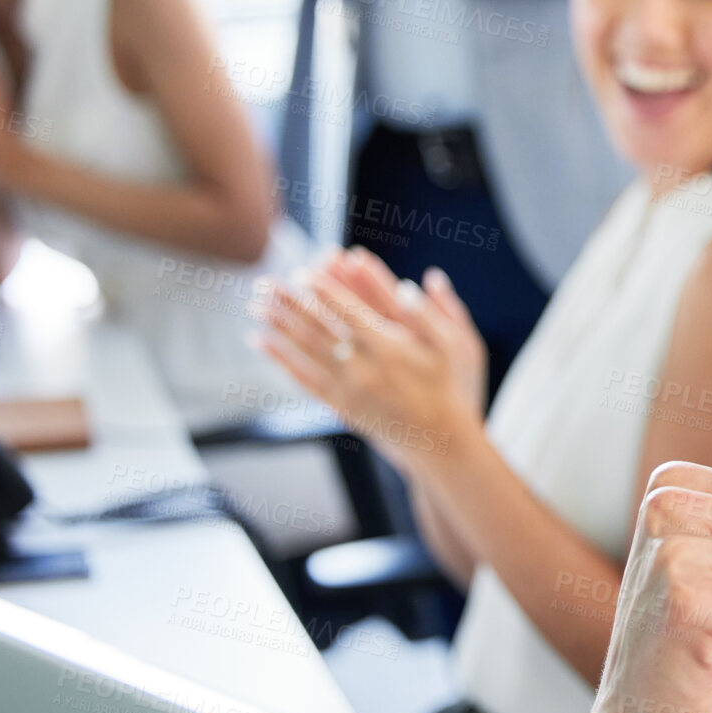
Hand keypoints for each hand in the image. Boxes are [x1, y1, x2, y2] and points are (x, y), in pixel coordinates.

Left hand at [258, 246, 487, 468]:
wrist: (440, 440)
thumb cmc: (450, 388)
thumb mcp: (455, 347)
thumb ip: (430, 315)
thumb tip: (407, 286)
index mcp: (390, 348)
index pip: (349, 311)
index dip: (325, 290)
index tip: (302, 271)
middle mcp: (364, 368)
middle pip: (318, 328)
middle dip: (290, 303)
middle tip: (266, 282)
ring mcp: (349, 389)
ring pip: (305, 351)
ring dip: (279, 326)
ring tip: (256, 305)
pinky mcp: (341, 405)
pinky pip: (304, 379)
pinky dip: (281, 360)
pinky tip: (263, 343)